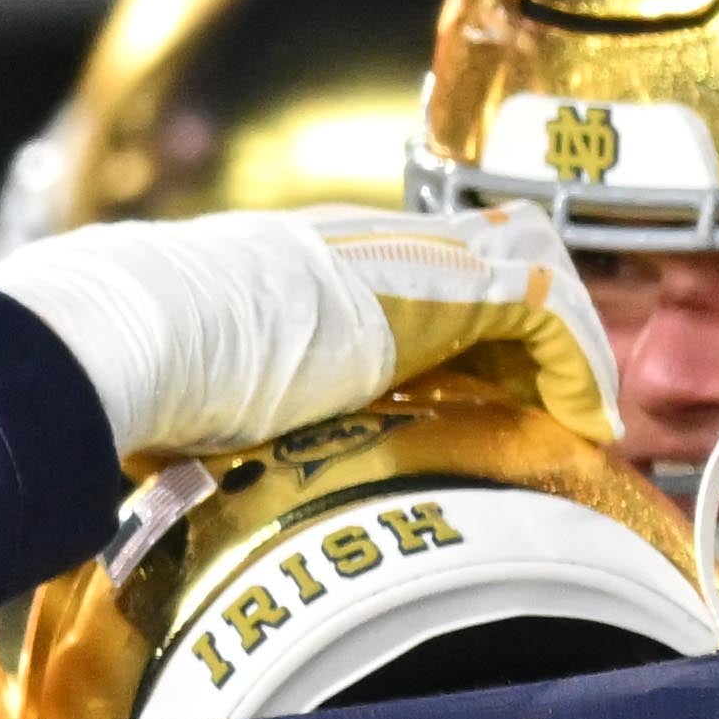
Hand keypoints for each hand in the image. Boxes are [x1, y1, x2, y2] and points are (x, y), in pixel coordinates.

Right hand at [0, 202, 618, 463]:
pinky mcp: (439, 285)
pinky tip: (582, 418)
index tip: (499, 389)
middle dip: (538, 325)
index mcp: (314, 262)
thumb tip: (165, 475)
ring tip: (583, 416)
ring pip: (534, 266)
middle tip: (562, 400)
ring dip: (567, 345)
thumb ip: (217, 412)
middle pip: (494, 251)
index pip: (422, 269)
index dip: (473, 325)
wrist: (135, 337)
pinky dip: (576, 363)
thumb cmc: (138, 372)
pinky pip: (546, 310)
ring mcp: (405, 254)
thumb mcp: (195, 390)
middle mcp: (368, 243)